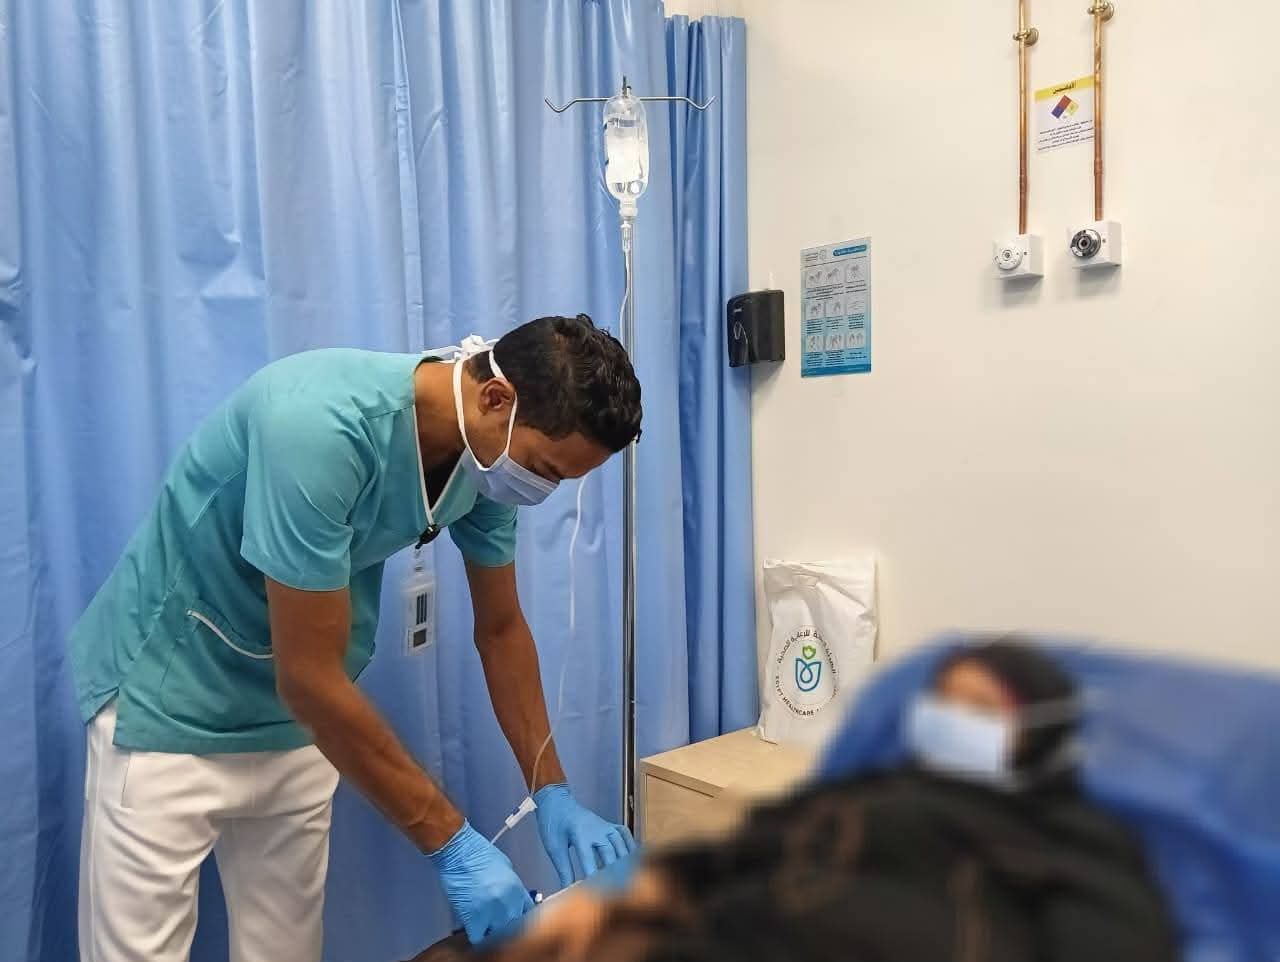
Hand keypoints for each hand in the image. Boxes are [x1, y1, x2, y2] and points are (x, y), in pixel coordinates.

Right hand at [428, 822, 534, 943]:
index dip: (522, 918)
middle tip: (499, 926)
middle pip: (515, 928)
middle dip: (508, 927)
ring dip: (492, 934)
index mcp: (518, 890)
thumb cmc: (480, 854)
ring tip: (486, 929)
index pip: (528, 913)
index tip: (516, 920)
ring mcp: (491, 913)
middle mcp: (508, 904)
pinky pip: (478, 938)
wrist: (459, 851)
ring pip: (498, 937)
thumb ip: (512, 887)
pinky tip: (474, 932)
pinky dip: (476, 938)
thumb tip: (512, 900)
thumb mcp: (506, 867)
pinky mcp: (472, 918)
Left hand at [533, 784, 636, 887]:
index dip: (592, 876)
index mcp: (580, 833)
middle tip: (615, 890)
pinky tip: (632, 859)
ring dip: (623, 862)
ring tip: (626, 879)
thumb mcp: (554, 847)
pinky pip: (624, 834)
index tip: (594, 892)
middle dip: (612, 872)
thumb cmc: (553, 824)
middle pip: (609, 852)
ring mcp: (605, 826)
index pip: (588, 859)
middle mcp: (596, 829)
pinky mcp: (609, 825)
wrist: (556, 801)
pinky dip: (630, 846)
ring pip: (621, 844)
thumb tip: (567, 890)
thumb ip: (564, 869)